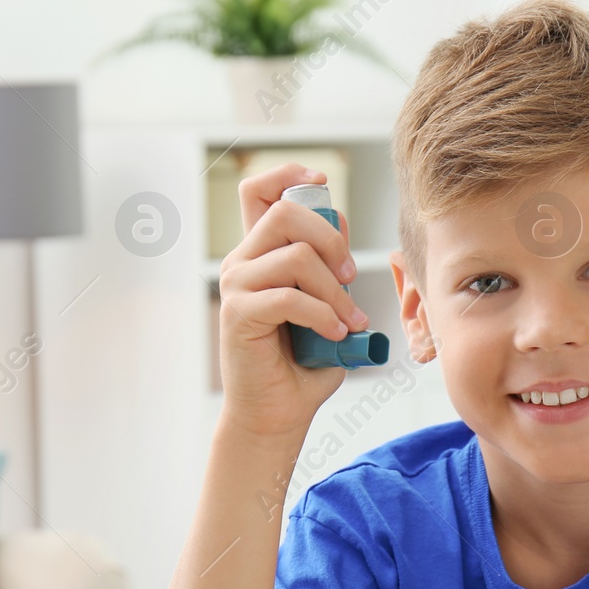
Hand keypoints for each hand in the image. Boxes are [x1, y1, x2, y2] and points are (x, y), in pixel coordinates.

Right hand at [217, 163, 370, 439]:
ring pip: (296, 255)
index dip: (289, 175)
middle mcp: (242, 262)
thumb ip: (331, 267)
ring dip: (336, 288)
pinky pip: (290, 297)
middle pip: (286, 213)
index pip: (259, 191)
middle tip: (351, 275)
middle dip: (331, 238)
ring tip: (350, 318)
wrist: (278, 413)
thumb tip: (341, 227)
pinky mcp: (239, 315)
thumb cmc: (304, 363)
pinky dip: (323, 314)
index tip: (322, 181)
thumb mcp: (326, 304)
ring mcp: (237, 286)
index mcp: (260, 253)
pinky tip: (335, 333)